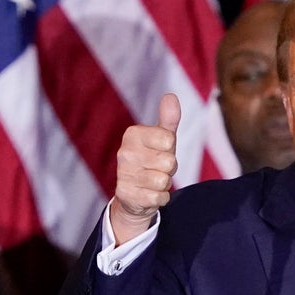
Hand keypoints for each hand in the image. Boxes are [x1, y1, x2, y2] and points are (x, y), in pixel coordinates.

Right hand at [110, 93, 180, 244]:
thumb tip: (171, 96)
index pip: (168, 139)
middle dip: (169, 169)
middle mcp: (124, 153)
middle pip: (169, 162)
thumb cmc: (152, 160)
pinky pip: (159, 198)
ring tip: (152, 181)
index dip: (170, 149)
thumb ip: (168, 119)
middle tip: (158, 168)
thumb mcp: (163, 139)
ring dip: (164, 184)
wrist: (135, 194)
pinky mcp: (126, 195)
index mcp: (132, 134)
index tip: (161, 151)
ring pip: (164, 181)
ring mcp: (123, 175)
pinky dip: (160, 198)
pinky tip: (148, 194)